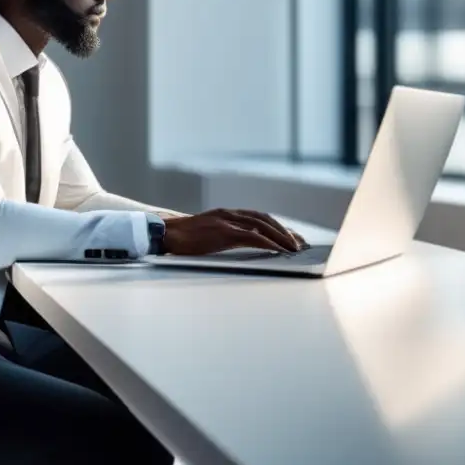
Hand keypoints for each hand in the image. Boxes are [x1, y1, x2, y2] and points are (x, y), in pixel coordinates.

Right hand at [161, 209, 307, 255]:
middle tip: (299, 244)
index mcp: (226, 214)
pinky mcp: (224, 232)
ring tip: (294, 248)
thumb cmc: (183, 239)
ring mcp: (227, 221)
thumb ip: (224, 235)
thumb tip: (241, 244)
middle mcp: (229, 214)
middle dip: (284, 231)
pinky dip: (269, 242)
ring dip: (281, 236)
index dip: (277, 226)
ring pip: (263, 225)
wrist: (165, 234)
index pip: (258, 217)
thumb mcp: (208, 234)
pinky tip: (279, 250)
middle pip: (265, 219)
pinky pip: (253, 236)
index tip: (291, 237)